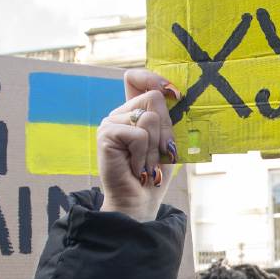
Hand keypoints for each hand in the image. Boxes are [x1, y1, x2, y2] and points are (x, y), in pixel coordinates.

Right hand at [98, 69, 180, 222]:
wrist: (139, 201)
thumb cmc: (155, 173)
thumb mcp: (168, 142)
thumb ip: (169, 118)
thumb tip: (173, 93)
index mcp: (133, 111)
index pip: (135, 77)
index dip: (152, 77)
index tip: (172, 92)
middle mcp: (120, 113)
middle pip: (154, 97)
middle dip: (166, 129)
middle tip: (159, 154)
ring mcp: (110, 122)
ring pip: (149, 118)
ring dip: (155, 148)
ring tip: (146, 164)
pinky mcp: (106, 135)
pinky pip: (139, 135)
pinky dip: (144, 155)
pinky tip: (136, 168)